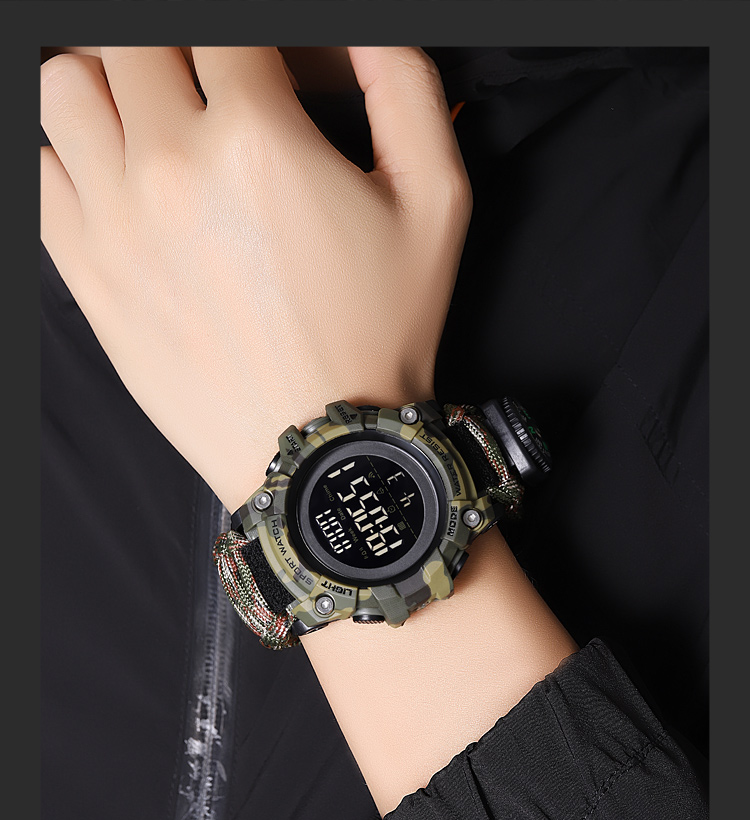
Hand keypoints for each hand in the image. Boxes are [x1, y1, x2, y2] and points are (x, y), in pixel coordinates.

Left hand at [40, 46, 471, 510]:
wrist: (319, 447)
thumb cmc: (378, 334)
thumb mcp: (436, 204)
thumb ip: (405, 87)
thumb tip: (364, 31)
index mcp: (258, 139)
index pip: (222, 26)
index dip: (248, 43)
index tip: (262, 80)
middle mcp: (173, 168)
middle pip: (130, 42)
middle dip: (173, 56)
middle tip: (206, 95)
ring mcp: (116, 220)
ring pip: (64, 87)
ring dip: (106, 88)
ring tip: (149, 122)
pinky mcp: (86, 272)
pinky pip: (36, 171)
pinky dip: (65, 155)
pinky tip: (113, 178)